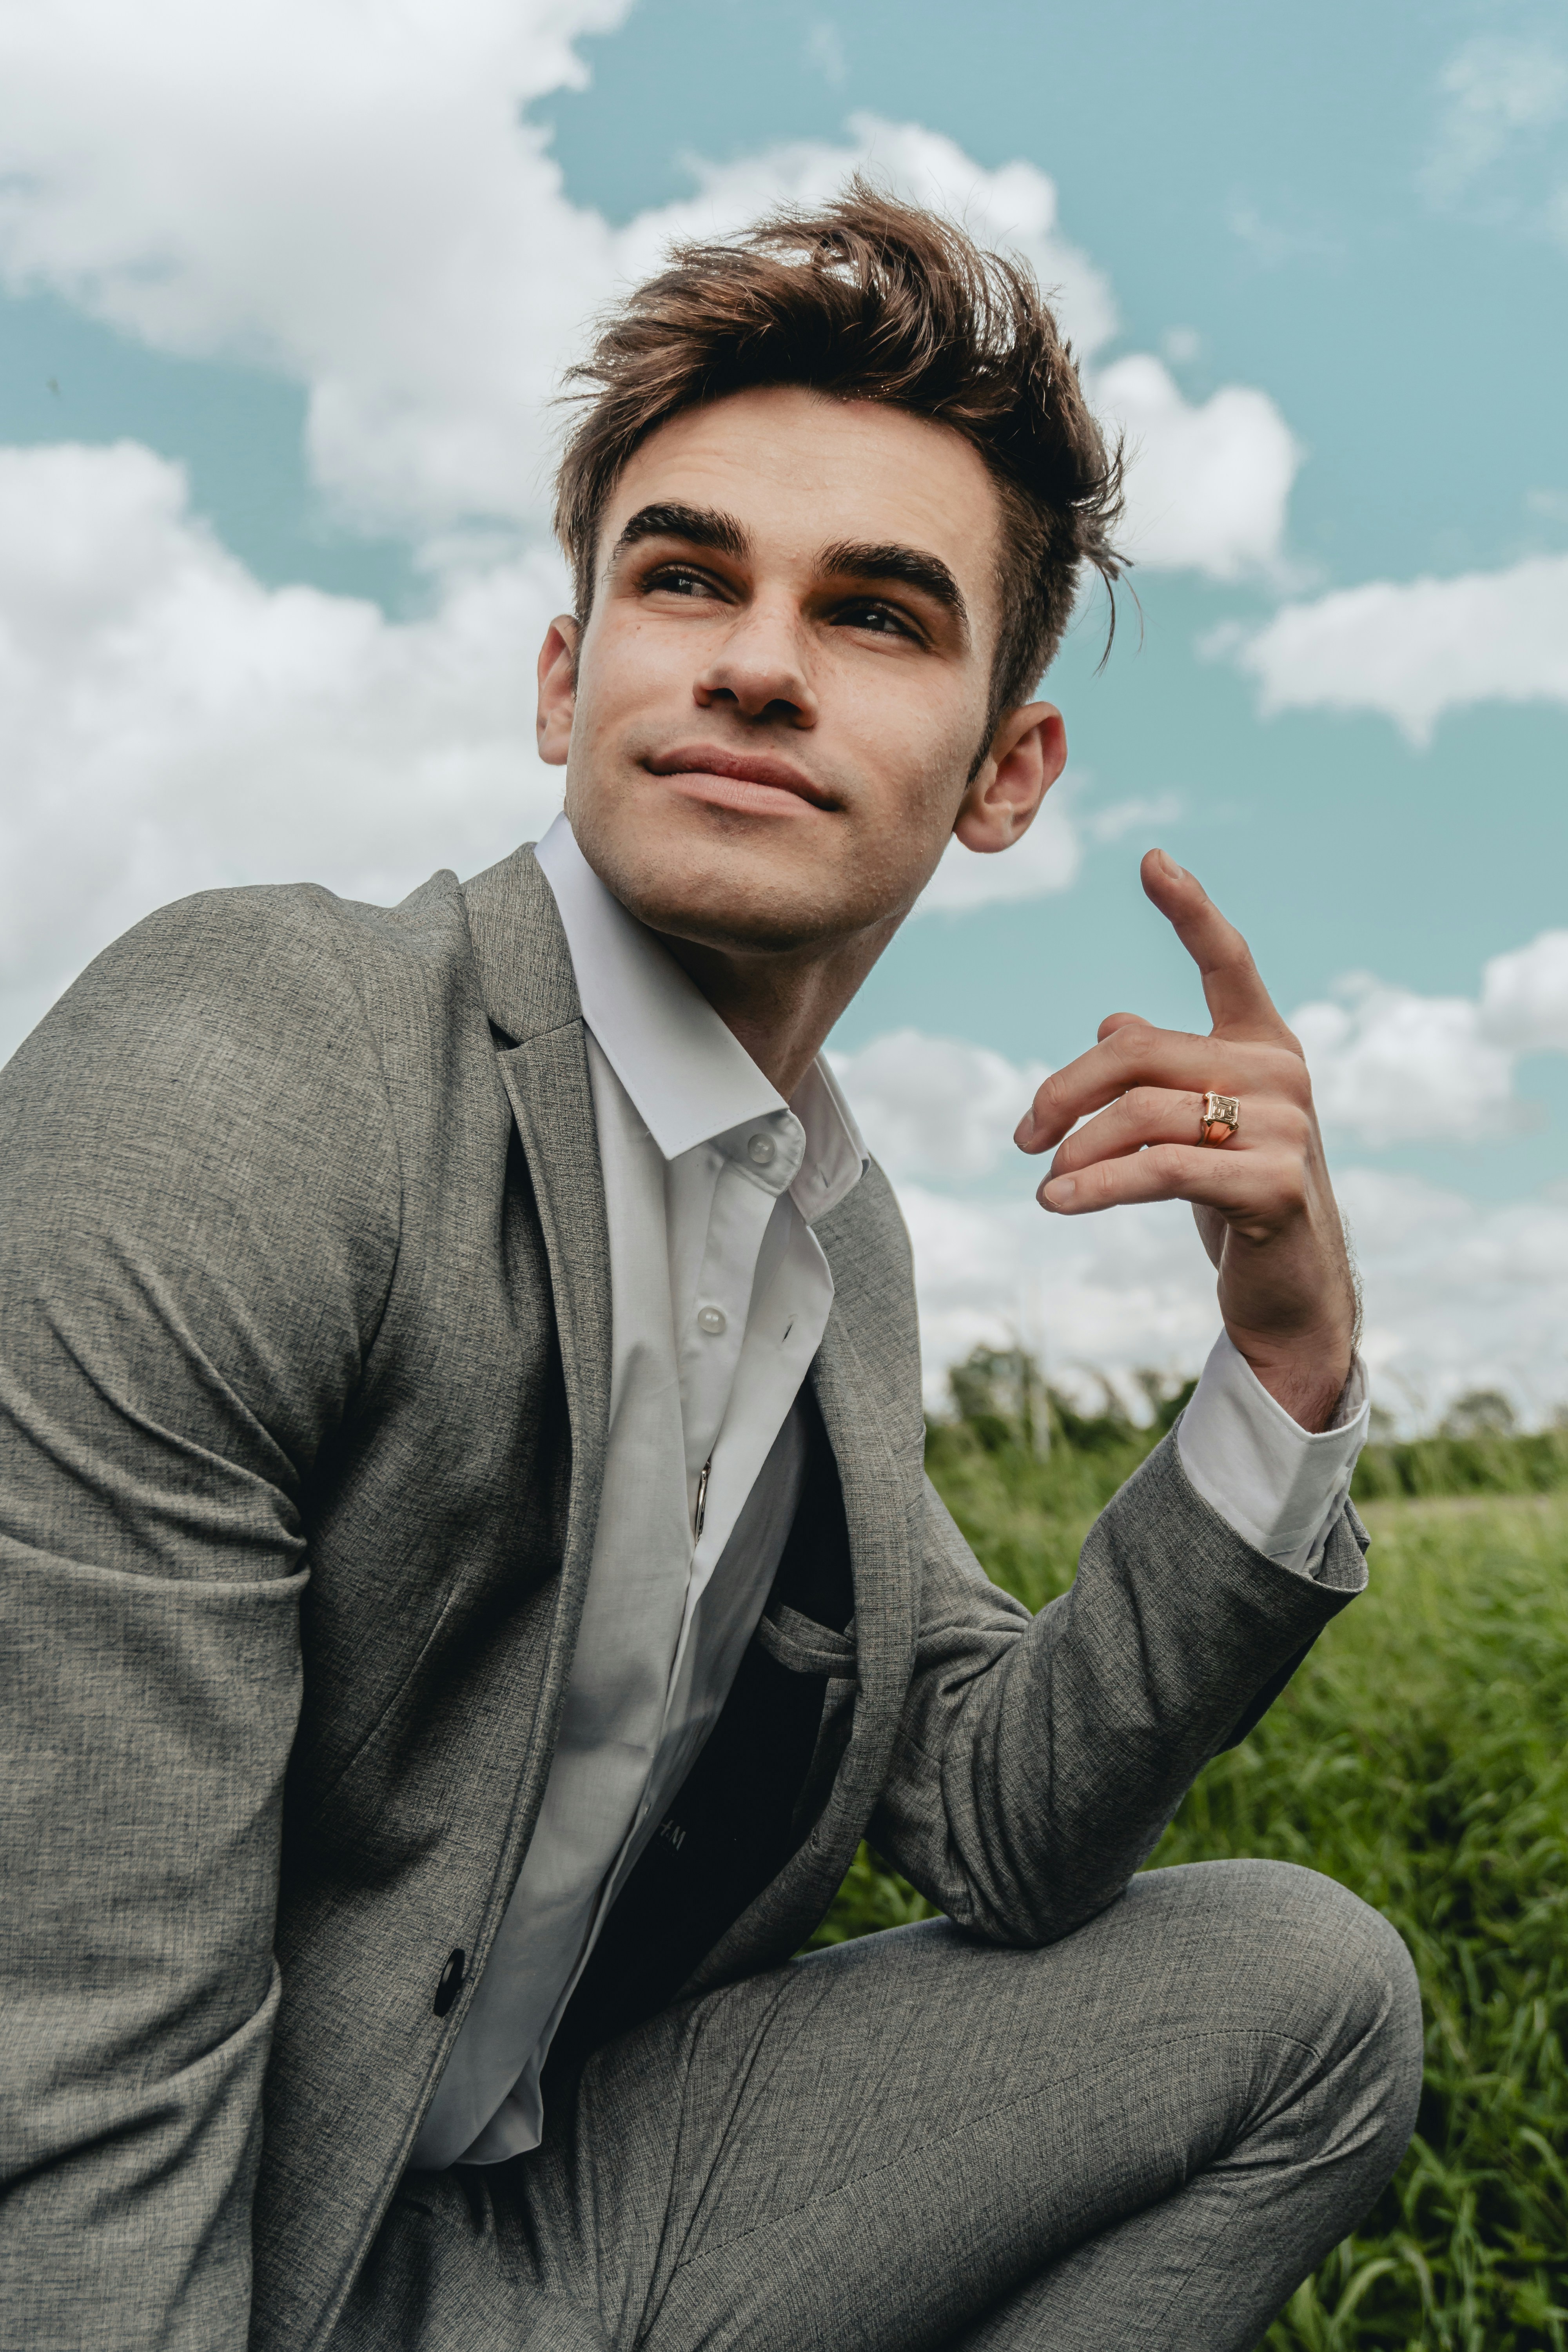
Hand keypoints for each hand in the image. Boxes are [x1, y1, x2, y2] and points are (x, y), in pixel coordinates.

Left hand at [1013, 849, 1357, 1431]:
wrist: (1290, 1289)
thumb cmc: (1233, 1192)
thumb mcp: (1195, 1123)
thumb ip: (1161, 1068)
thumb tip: (1110, 1020)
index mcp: (1264, 1042)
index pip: (1226, 961)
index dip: (1190, 909)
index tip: (1151, 860)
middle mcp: (1282, 1071)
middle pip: (1140, 1053)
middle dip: (1066, 1091)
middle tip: (1024, 1136)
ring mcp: (1285, 1128)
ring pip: (1142, 1114)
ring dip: (1076, 1151)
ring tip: (1042, 1183)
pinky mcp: (1273, 1185)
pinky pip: (1161, 1171)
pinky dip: (1097, 1185)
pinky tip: (1057, 1204)